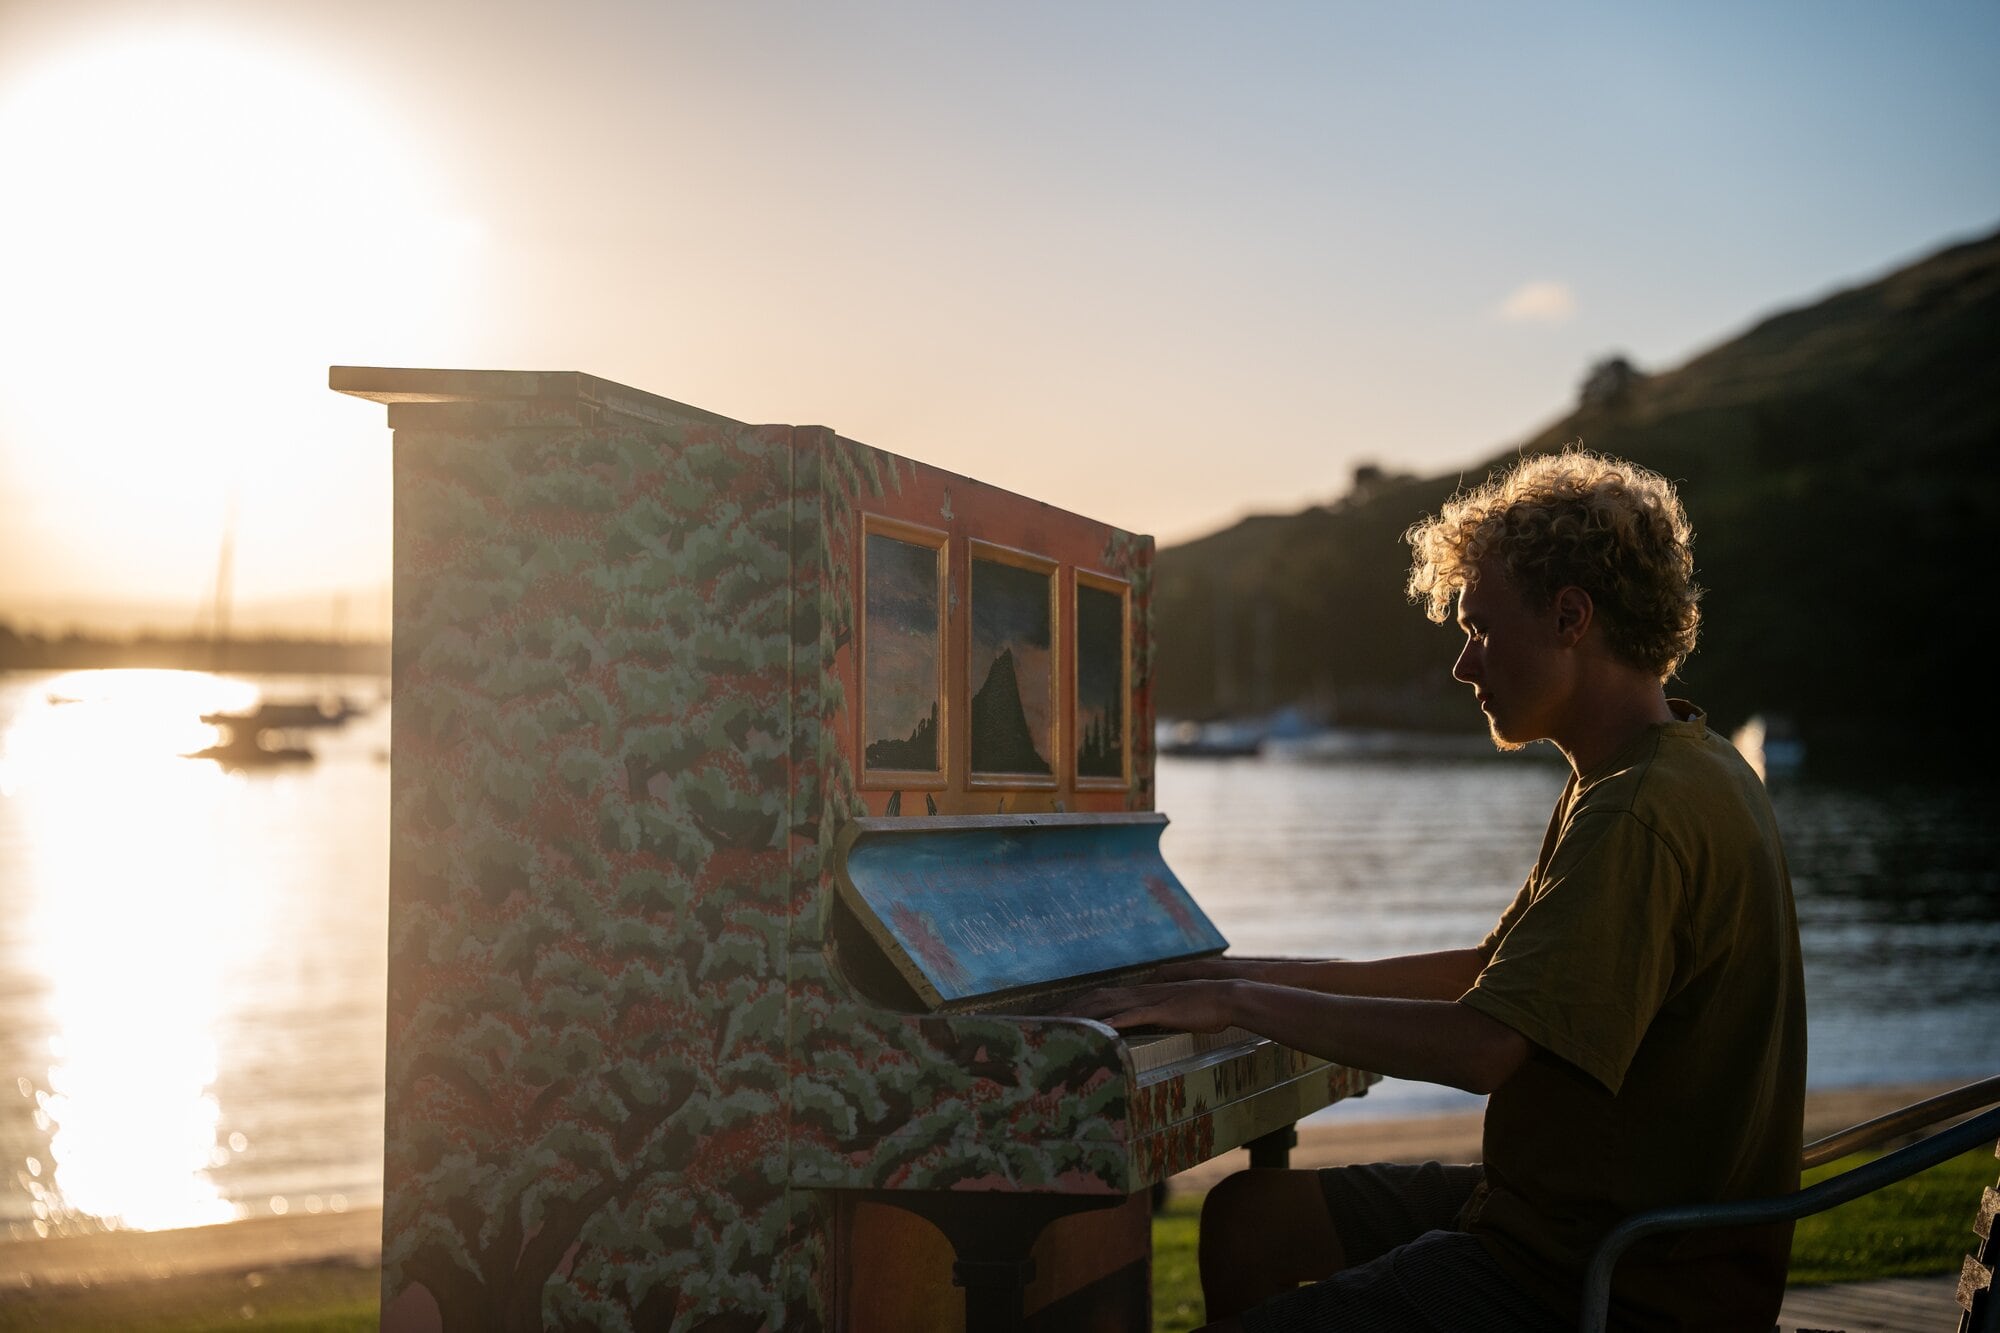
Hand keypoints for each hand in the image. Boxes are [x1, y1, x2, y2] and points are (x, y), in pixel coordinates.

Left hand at [1067, 979, 1238, 1033]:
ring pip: (1107, 1006)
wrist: (1225, 996)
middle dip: (1069, 1010)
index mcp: (1140, 994)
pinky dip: (1115, 1022)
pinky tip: (1100, 1029)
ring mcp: (1148, 1001)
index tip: (1058, 1015)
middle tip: (1045, 1022)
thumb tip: (1143, 1024)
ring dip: (1082, 1015)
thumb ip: (1156, 1016)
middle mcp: (1138, 994)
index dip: (1077, 1006)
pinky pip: (1133, 1016)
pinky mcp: (1160, 1010)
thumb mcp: (1173, 1012)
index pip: (1100, 997)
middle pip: (1095, 999)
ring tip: (1061, 1025)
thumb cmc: (1202, 1007)